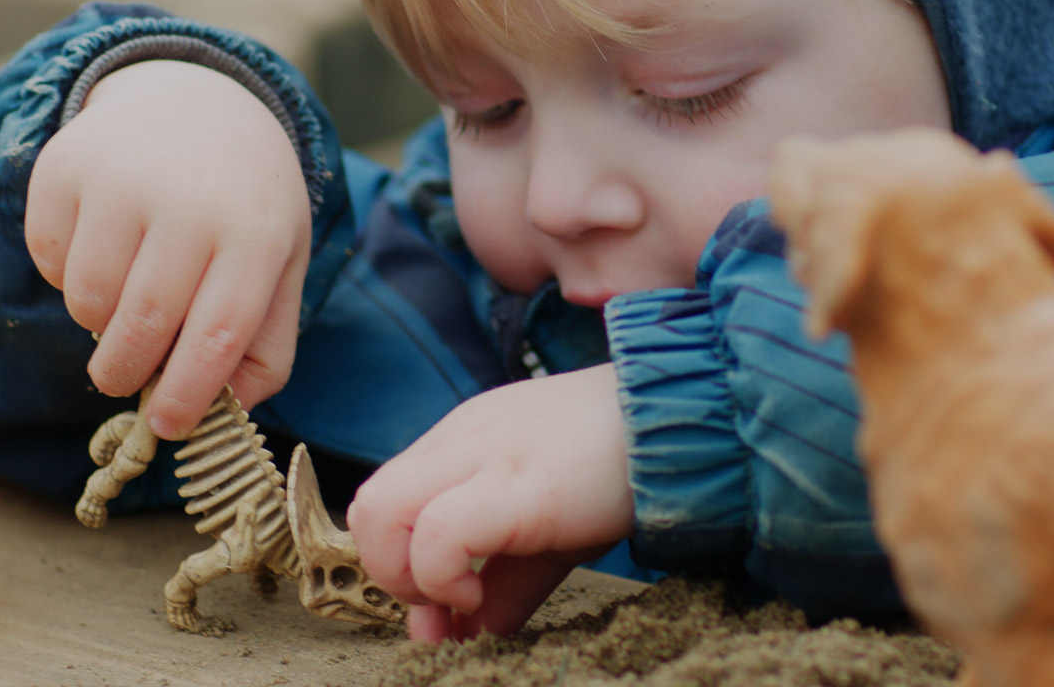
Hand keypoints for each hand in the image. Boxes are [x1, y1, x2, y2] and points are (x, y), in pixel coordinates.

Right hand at [25, 60, 310, 438]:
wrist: (192, 98)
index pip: (217, 336)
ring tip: (125, 297)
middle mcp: (189, 201)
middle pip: (142, 327)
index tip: (167, 426)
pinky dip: (67, 275)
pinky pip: (50, 261)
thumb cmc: (241, 202)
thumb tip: (230, 408)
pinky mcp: (65, 169)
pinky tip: (103, 245)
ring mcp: (122, 179)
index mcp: (256, 232)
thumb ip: (264, 342)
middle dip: (128, 373)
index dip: (186, 395)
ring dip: (98, 324)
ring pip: (88, 301)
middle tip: (126, 379)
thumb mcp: (279, 262)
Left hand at [347, 363, 634, 641]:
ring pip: (380, 512)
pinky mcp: (516, 485)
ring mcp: (483, 456)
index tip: (442, 612)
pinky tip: (480, 596)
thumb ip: (508, 579)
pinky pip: (438, 535)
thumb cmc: (622, 465)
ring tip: (461, 599)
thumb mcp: (552, 527)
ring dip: (406, 576)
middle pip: (367, 506)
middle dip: (389, 574)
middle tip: (444, 606)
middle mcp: (461, 440)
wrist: (685, 417)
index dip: (398, 566)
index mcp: (464, 440)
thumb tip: (475, 634)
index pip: (385, 500)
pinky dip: (442, 578)